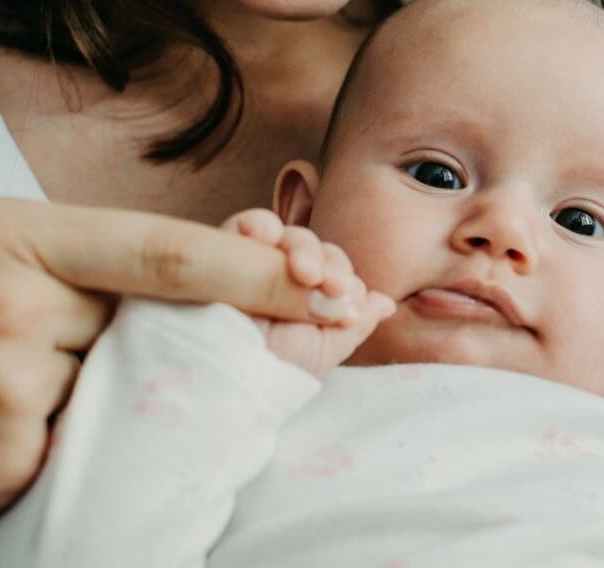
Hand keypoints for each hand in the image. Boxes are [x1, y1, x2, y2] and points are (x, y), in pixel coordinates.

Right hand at [0, 199, 346, 550]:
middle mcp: (17, 307)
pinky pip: (68, 445)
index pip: (164, 252)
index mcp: (8, 234)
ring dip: (76, 388)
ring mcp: (11, 391)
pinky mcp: (4, 462)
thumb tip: (164, 274)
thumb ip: (58, 251)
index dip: (254, 270)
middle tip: (77, 339)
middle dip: (144, 336)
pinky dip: (43, 436)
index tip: (322, 278)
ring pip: (108, 389)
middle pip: (146, 326)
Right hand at [221, 209, 395, 377]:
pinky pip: (243, 227)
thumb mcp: (320, 352)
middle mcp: (279, 281)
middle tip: (330, 287)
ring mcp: (250, 265)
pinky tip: (265, 237)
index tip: (347, 305)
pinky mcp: (219, 252)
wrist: (218, 380)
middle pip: (313, 250)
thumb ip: (354, 323)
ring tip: (304, 272)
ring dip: (302, 248)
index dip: (344, 281)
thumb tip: (386, 301)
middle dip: (328, 264)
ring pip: (285, 236)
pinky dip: (258, 224)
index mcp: (305, 302)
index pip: (333, 272)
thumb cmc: (269, 375)